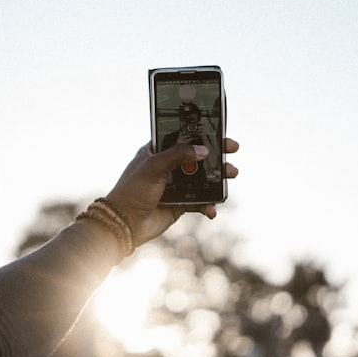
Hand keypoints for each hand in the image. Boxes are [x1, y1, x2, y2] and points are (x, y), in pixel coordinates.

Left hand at [106, 138, 239, 246]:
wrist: (125, 224)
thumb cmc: (132, 191)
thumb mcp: (153, 167)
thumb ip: (178, 155)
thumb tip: (203, 150)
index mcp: (156, 152)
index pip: (182, 138)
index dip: (201, 134)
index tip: (219, 132)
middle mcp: (167, 167)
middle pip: (196, 157)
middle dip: (216, 155)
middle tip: (233, 150)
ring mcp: (174, 185)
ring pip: (202, 179)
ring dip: (218, 178)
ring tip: (231, 175)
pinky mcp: (179, 203)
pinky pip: (199, 201)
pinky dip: (208, 204)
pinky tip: (211, 209)